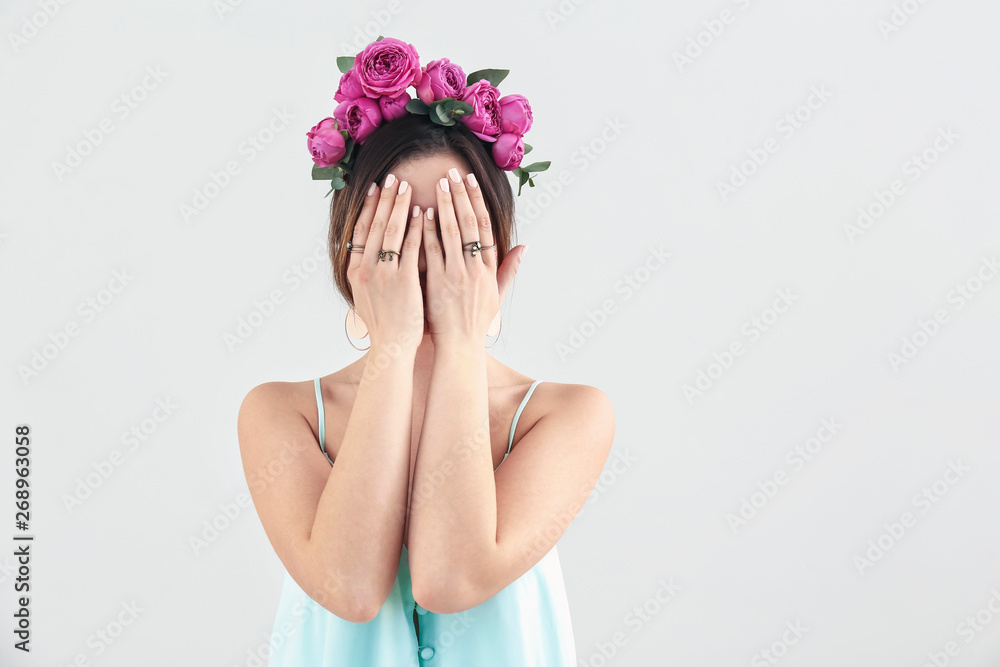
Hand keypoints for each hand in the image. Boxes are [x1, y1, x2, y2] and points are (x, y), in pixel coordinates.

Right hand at [346, 174, 425, 350]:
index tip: (374, 188)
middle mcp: (365, 269)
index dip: (368, 208)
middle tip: (392, 177)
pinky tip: (423, 212)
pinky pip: (411, 247)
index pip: (360, 231)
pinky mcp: (403, 281)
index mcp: (355, 271)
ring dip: (400, 206)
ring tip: (407, 186)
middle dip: (385, 199)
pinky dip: (417, 228)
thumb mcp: (365, 296)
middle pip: (375, 226)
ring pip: (392, 231)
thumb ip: (366, 273)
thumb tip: (367, 254)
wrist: (391, 348)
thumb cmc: (384, 324)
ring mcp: (384, 274)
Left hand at [423, 166, 526, 342]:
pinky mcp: (437, 284)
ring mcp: (456, 275)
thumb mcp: (498, 294)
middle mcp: (475, 269)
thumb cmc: (477, 321)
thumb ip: (510, 269)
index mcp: (489, 269)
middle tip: (450, 172)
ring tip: (437, 184)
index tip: (470, 181)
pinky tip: (421, 213)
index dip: (477, 202)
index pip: (484, 227)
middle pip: (468, 225)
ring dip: (444, 206)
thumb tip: (524, 247)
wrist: (460, 346)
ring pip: (450, 234)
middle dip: (460, 196)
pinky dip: (427, 232)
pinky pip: (431, 252)